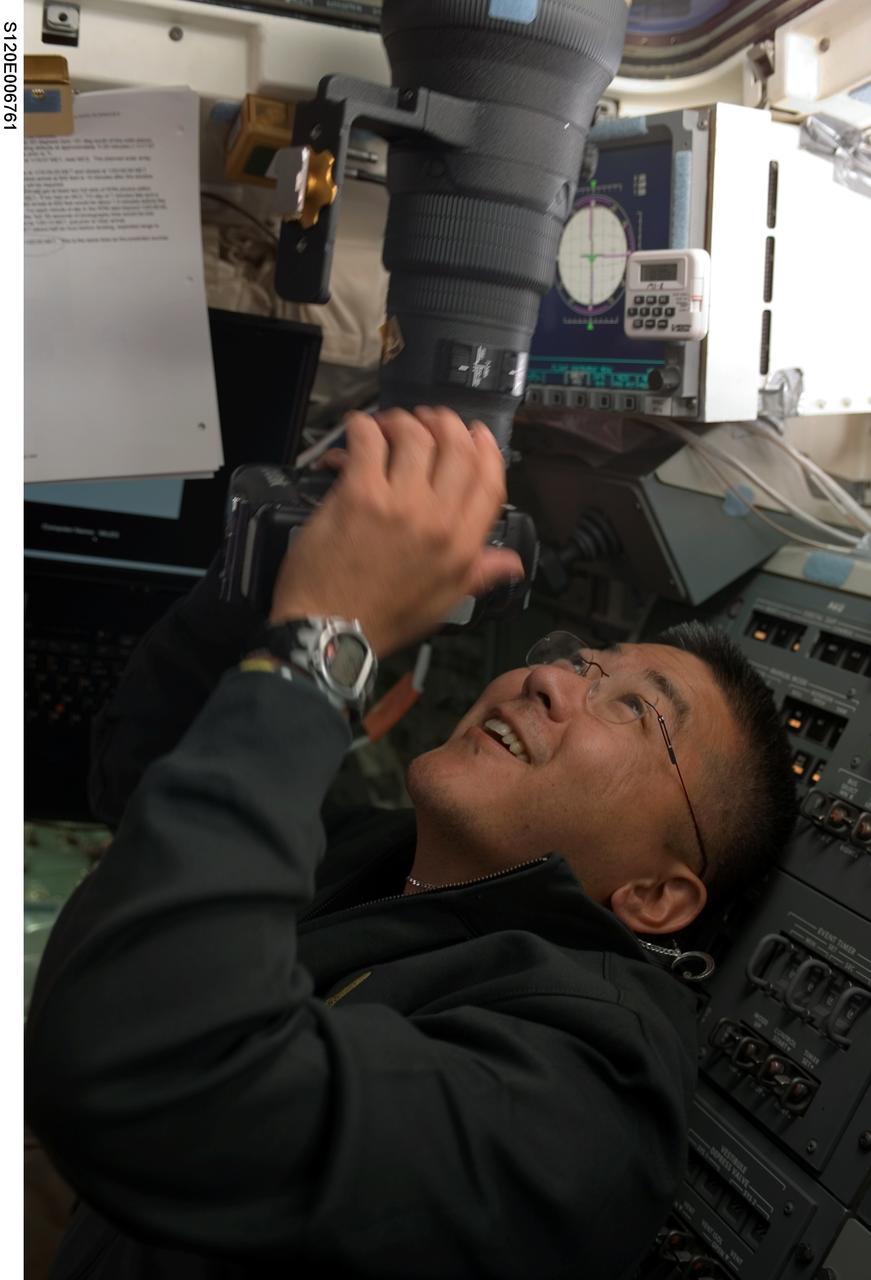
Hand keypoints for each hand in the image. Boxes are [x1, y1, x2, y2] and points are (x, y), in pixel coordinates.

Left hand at [268, 406, 523, 655]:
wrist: (331, 631)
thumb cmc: (383, 619)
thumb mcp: (444, 603)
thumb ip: (478, 573)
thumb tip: (512, 562)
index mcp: (463, 546)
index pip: (490, 480)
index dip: (485, 448)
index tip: (475, 433)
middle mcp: (439, 520)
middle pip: (455, 447)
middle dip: (443, 424)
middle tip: (425, 421)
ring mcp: (400, 504)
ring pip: (414, 436)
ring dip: (401, 421)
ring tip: (387, 426)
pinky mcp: (359, 494)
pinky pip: (368, 440)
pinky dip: (362, 427)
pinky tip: (357, 430)